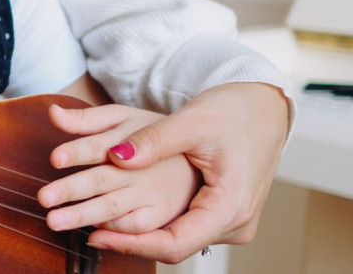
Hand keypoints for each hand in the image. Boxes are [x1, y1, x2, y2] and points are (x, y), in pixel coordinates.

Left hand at [44, 83, 288, 262]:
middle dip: (130, 241)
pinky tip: (126, 215)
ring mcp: (232, 221)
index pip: (176, 244)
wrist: (266, 106)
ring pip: (179, 240)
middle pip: (175, 246)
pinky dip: (155, 225)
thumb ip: (154, 140)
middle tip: (86, 232)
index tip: (96, 235)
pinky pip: (186, 228)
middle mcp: (236, 223)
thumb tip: (115, 157)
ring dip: (140, 235)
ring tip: (96, 225)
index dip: (133, 244)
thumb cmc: (235, 110)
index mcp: (231, 206)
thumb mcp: (192, 121)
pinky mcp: (224, 213)